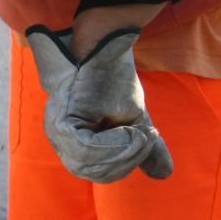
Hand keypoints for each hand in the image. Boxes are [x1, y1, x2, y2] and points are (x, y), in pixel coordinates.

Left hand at [26, 25, 173, 182]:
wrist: (106, 44)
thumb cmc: (115, 77)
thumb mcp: (135, 118)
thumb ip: (141, 147)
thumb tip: (163, 174)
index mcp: (75, 140)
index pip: (100, 172)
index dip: (127, 163)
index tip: (148, 139)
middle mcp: (60, 138)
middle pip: (94, 172)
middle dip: (126, 160)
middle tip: (146, 137)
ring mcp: (57, 130)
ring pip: (90, 164)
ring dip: (123, 152)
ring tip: (140, 132)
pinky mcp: (61, 121)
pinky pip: (86, 150)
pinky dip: (113, 144)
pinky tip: (130, 130)